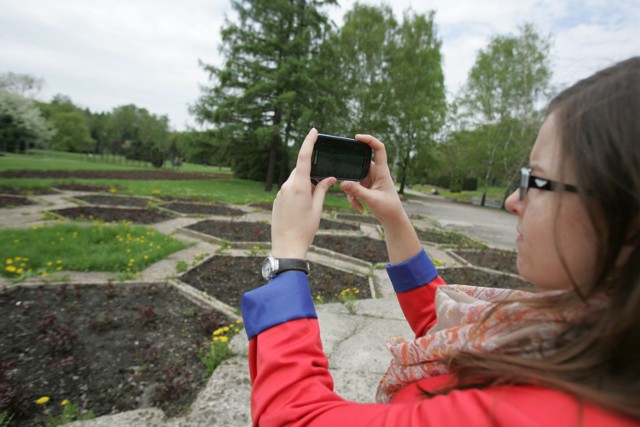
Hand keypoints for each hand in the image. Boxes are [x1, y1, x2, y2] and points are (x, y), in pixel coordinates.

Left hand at [271, 128, 335, 258]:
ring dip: (304, 185)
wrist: (287, 246)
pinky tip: (301, 210)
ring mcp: (280, 193)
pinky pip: (289, 190)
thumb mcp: (317, 208)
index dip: (308, 142)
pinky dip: (298, 193)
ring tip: (310, 205)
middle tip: (321, 187)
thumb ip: (322, 189)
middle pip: (300, 170)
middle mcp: (287, 186)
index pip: (304, 157)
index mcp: (298, 186)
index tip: (313, 131)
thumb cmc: (305, 229)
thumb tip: (329, 178)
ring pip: (294, 181)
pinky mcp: (277, 201)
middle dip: (311, 173)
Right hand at [340, 134, 404, 225]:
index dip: (369, 140)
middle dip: (352, 174)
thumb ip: (357, 191)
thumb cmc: (388, 208)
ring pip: (354, 179)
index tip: (357, 137)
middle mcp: (376, 173)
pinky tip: (359, 208)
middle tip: (346, 180)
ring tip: (357, 204)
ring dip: (352, 192)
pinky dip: (354, 198)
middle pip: (360, 164)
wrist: (392, 219)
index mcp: (382, 171)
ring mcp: (370, 180)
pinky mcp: (366, 187)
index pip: (379, 149)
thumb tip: (343, 183)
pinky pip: (354, 188)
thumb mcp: (372, 199)